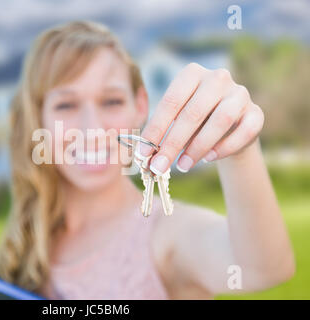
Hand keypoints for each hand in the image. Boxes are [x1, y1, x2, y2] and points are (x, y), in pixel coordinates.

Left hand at [139, 63, 263, 173]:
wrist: (228, 128)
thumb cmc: (193, 123)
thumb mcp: (174, 122)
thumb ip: (161, 134)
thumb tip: (144, 156)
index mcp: (191, 74)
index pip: (170, 102)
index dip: (156, 129)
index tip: (143, 153)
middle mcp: (217, 78)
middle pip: (193, 113)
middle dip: (173, 143)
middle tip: (159, 165)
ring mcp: (240, 93)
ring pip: (221, 120)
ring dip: (198, 147)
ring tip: (182, 165)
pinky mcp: (256, 112)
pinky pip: (244, 131)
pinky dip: (225, 147)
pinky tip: (209, 158)